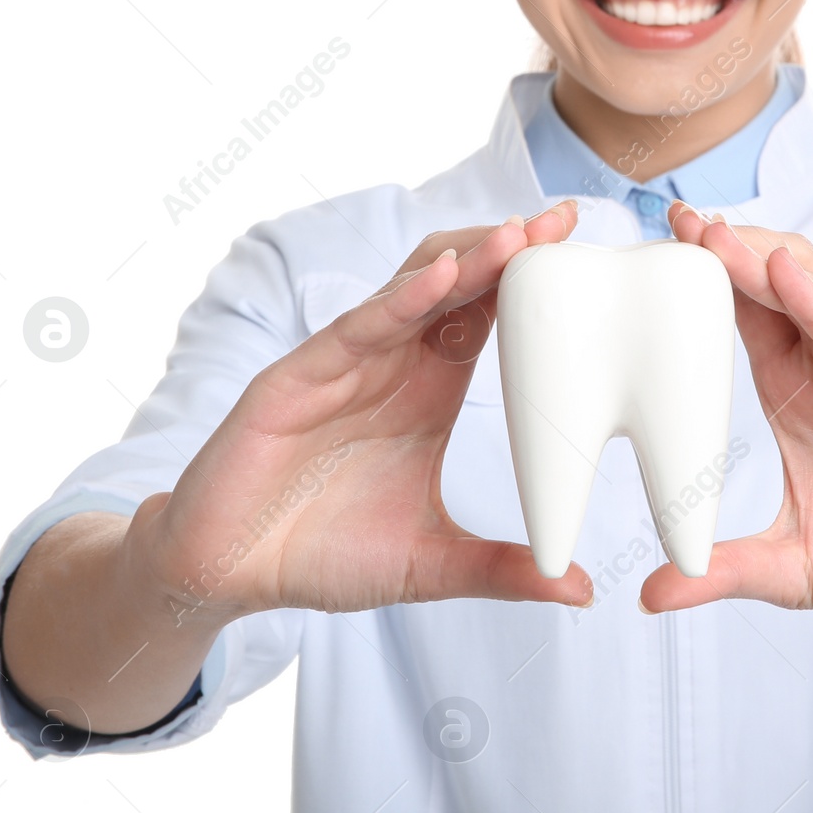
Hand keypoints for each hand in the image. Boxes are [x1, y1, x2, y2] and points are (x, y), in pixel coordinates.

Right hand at [127, 201, 593, 627]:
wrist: (227, 577)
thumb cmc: (322, 554)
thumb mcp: (429, 564)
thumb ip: (500, 570)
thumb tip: (579, 591)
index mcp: (428, 388)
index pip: (489, 315)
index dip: (532, 282)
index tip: (585, 250)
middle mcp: (392, 363)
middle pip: (458, 285)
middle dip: (508, 248)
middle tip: (563, 220)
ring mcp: (345, 365)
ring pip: (412, 292)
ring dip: (466, 260)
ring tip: (518, 235)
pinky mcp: (297, 379)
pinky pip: (357, 329)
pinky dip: (400, 301)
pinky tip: (443, 278)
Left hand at [640, 204, 812, 619]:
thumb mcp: (791, 570)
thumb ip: (723, 573)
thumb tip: (649, 599)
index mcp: (795, 396)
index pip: (743, 318)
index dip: (704, 280)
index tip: (660, 244)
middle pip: (770, 289)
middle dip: (724, 249)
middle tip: (675, 218)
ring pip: (810, 296)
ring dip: (759, 259)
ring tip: (712, 232)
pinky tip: (781, 272)